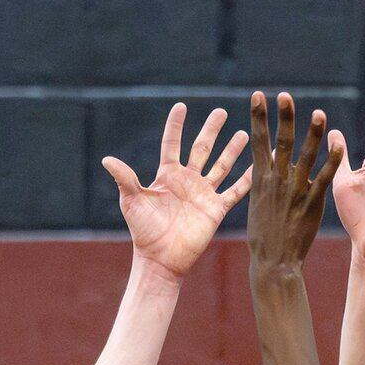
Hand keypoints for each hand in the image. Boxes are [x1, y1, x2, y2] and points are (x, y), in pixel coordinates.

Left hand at [102, 105, 251, 279]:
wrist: (161, 258)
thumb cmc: (143, 231)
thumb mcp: (132, 201)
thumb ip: (125, 179)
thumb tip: (107, 159)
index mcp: (167, 175)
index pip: (172, 144)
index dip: (176, 125)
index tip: (181, 106)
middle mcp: (187, 181)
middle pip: (201, 149)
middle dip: (211, 130)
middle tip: (220, 111)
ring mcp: (203, 193)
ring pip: (221, 165)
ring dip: (232, 150)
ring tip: (244, 132)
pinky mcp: (216, 209)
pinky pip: (235, 191)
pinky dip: (247, 179)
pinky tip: (258, 165)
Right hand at [246, 92, 342, 269]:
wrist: (274, 262)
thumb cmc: (263, 237)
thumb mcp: (256, 204)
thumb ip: (262, 181)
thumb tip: (264, 163)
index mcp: (261, 180)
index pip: (258, 142)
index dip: (259, 117)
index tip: (259, 96)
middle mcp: (277, 181)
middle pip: (281, 143)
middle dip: (283, 118)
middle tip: (285, 96)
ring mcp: (295, 191)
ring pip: (305, 156)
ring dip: (312, 133)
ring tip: (318, 113)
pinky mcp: (312, 203)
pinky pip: (324, 178)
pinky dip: (332, 161)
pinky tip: (339, 145)